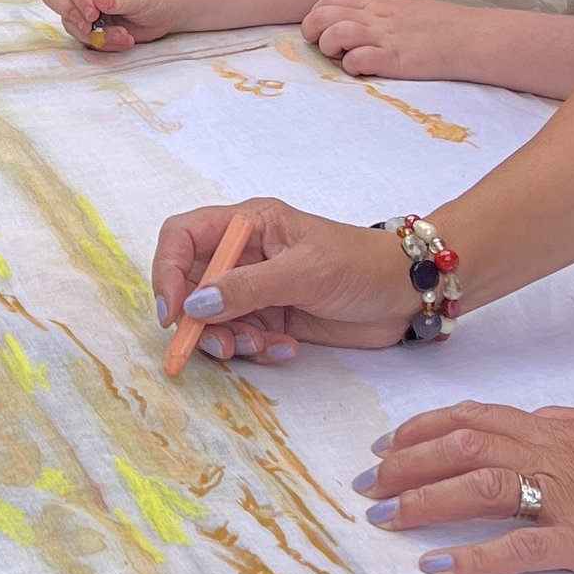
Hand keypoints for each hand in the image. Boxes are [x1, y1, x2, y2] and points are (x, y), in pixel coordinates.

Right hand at [41, 0, 177, 50]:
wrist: (170, 8)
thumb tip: (98, 1)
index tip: (93, 13)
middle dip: (70, 13)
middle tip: (89, 27)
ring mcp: (85, 3)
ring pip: (69, 21)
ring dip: (93, 34)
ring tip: (123, 35)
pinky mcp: (91, 23)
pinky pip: (84, 37)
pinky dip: (102, 43)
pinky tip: (125, 39)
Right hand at [150, 198, 416, 359]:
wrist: (406, 293)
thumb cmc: (360, 266)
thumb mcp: (303, 272)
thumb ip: (247, 288)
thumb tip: (195, 304)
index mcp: (248, 224)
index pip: (183, 237)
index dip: (167, 270)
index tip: (174, 312)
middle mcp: (245, 254)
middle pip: (191, 285)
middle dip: (200, 320)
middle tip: (222, 346)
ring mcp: (257, 287)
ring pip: (215, 318)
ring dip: (232, 339)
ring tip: (264, 345)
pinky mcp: (273, 316)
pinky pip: (244, 336)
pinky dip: (258, 348)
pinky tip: (287, 348)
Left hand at [301, 0, 460, 80]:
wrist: (474, 38)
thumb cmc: (444, 28)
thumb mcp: (407, 12)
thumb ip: (382, 17)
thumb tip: (361, 26)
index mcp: (380, 5)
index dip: (317, 12)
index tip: (320, 29)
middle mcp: (378, 18)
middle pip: (326, 13)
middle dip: (312, 29)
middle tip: (321, 45)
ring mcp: (387, 37)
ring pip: (336, 32)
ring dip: (329, 46)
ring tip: (340, 56)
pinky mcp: (397, 59)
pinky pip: (359, 59)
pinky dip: (351, 66)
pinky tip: (361, 70)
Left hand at [356, 403, 573, 573]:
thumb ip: (566, 427)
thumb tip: (528, 422)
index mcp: (558, 430)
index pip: (473, 418)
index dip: (420, 430)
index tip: (384, 446)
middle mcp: (554, 455)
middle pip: (461, 446)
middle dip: (403, 463)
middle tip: (365, 484)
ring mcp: (570, 498)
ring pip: (479, 487)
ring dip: (422, 500)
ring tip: (382, 518)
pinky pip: (522, 548)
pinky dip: (475, 557)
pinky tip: (438, 566)